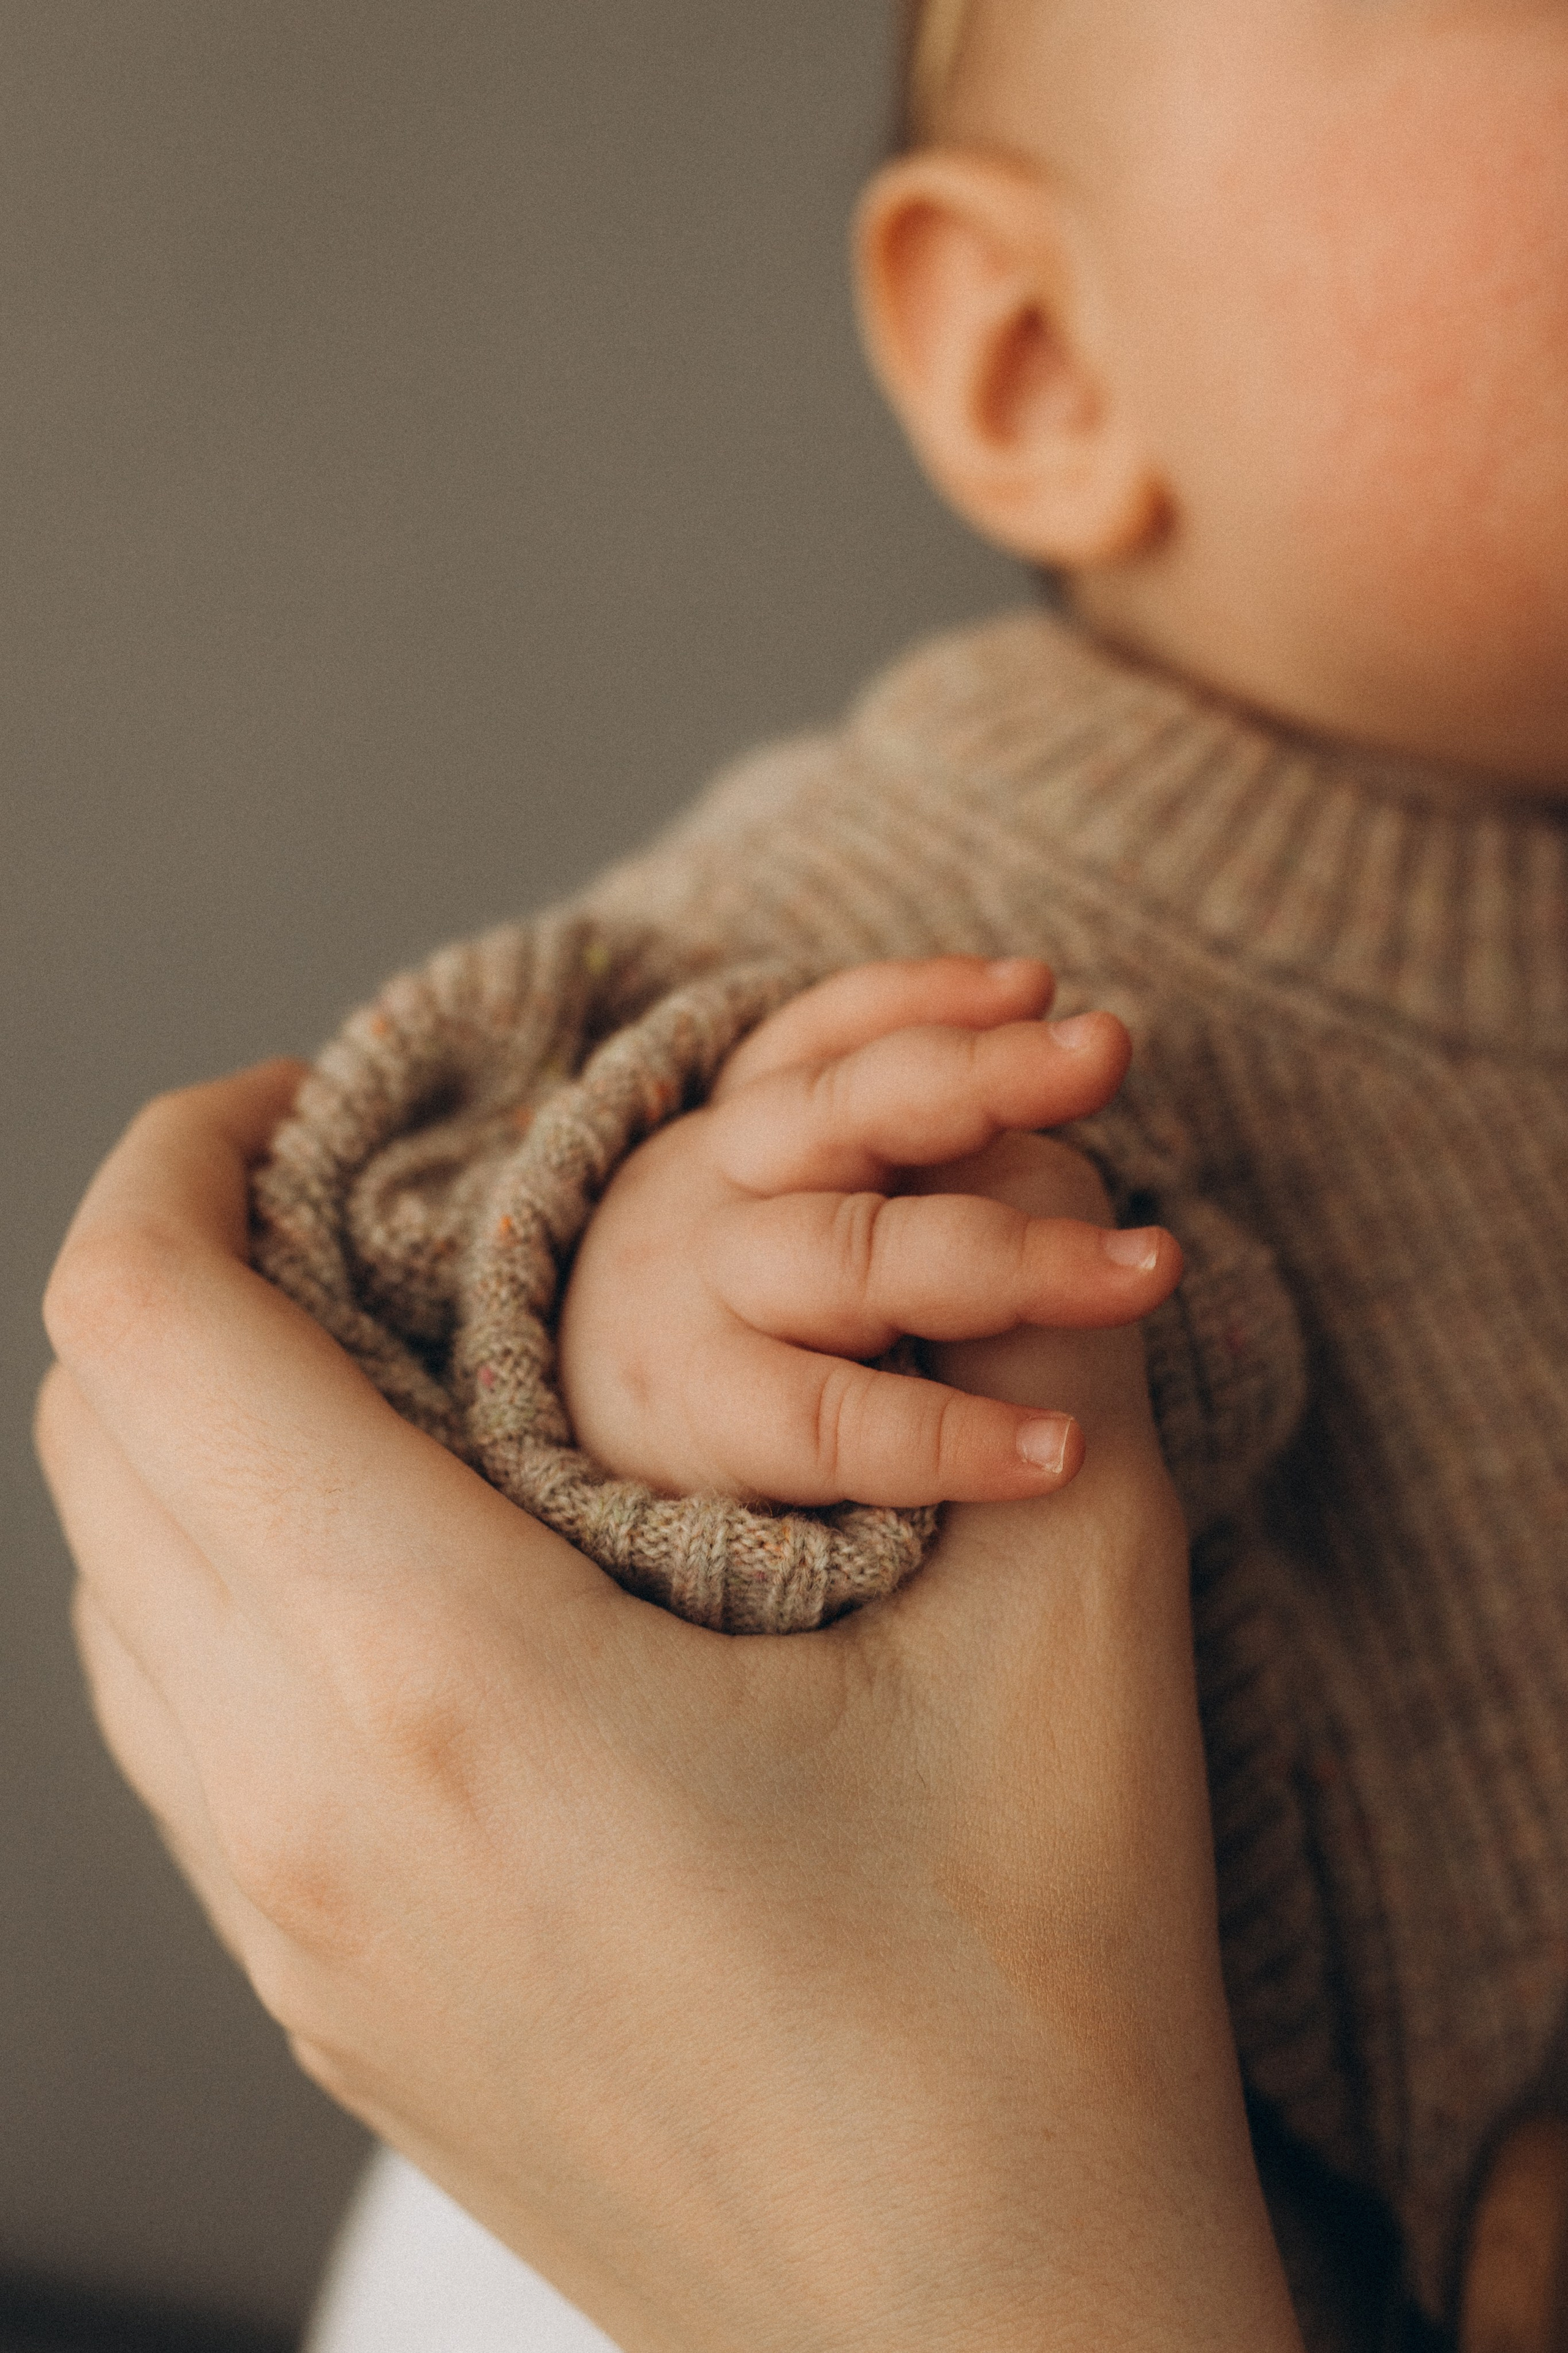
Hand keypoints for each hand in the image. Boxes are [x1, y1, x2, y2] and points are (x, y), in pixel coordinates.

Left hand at [35, 1062, 1301, 2352]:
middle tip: (375, 1204)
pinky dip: (235, 1579)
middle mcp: (298, 1806)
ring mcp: (288, 1932)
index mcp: (441, 1675)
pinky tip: (417, 1566)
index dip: (184, 1155)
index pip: (147, 1326)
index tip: (305, 1096)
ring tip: (393, 1366)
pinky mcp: (326, 2007)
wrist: (1004, 2344)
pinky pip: (181, 1725)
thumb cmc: (1043, 1996)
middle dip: (197, 1268)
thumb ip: (1024, 1326)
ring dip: (208, 1431)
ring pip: (120, 1590)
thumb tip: (1022, 1155)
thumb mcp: (1071, 1607)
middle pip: (103, 1437)